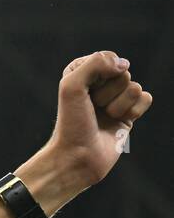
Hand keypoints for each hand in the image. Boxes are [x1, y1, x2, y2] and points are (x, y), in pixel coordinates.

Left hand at [45, 50, 152, 192]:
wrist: (77, 158)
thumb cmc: (71, 124)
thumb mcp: (71, 86)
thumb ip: (96, 63)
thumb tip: (124, 65)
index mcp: (81, 73)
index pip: (107, 58)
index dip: (99, 76)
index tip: (84, 93)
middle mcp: (99, 84)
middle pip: (123, 73)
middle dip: (108, 93)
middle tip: (93, 110)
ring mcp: (115, 99)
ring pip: (134, 87)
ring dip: (118, 106)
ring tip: (103, 118)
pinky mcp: (129, 113)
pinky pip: (146, 98)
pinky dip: (134, 111)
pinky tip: (119, 122)